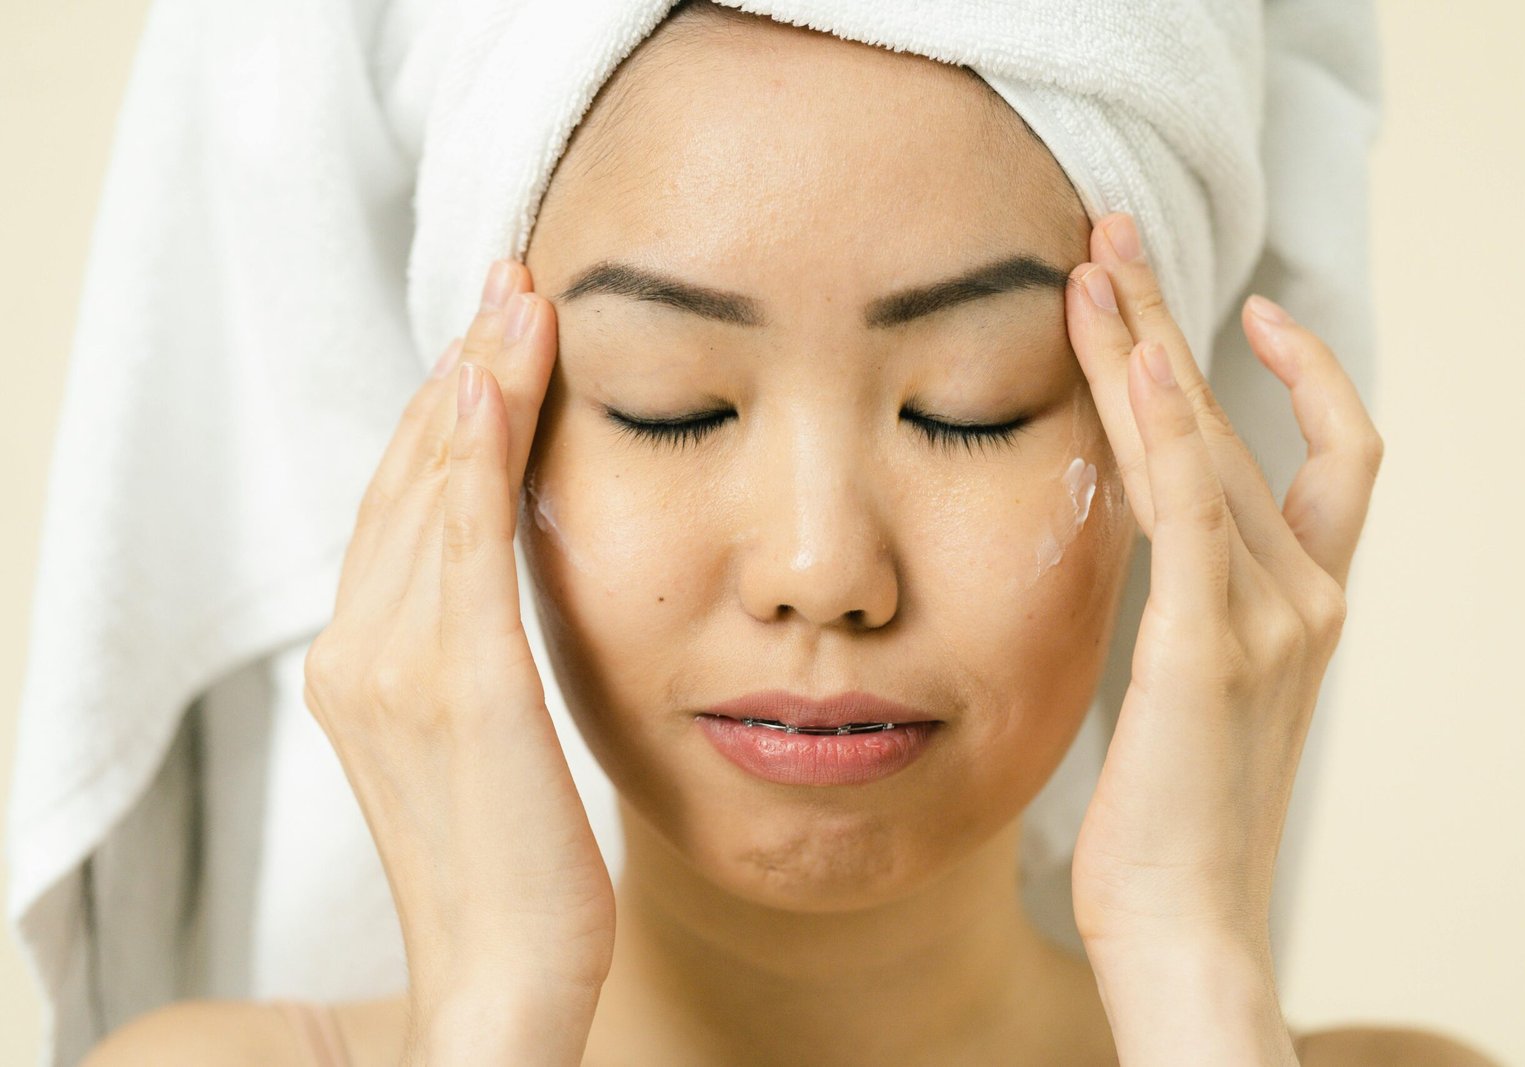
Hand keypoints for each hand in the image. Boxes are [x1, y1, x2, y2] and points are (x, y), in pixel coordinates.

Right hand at [302, 261, 613, 1056]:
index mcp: (364, 664)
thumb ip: (474, 648)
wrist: (503, 978)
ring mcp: (396, 669)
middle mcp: (359, 653)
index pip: (403, 508)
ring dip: (474, 386)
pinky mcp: (460, 690)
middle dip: (462, 372)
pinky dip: (474, 457)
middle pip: (408, 480)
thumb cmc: (514, 862)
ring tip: (517, 303)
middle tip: (510, 282)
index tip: (495, 334)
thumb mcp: (486, 736)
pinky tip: (495, 384)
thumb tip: (506, 566)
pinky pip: (463, 544)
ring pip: (431, 492)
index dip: (447, 412)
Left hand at [1062, 213, 1382, 966]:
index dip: (1304, 376)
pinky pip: (1189, 506)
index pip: (1335, 460)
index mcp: (1307, 609)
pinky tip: (1129, 357)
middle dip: (1177, 325)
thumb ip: (1189, 612)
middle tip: (1116, 238)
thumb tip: (1142, 553)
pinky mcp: (1206, 644)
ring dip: (1147, 346)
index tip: (1241, 308)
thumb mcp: (1190, 693)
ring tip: (1092, 264)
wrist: (1184, 925)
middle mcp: (1305, 598)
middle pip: (1246, 425)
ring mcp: (1268, 619)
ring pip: (1207, 446)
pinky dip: (1164, 423)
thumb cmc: (1171, 822)